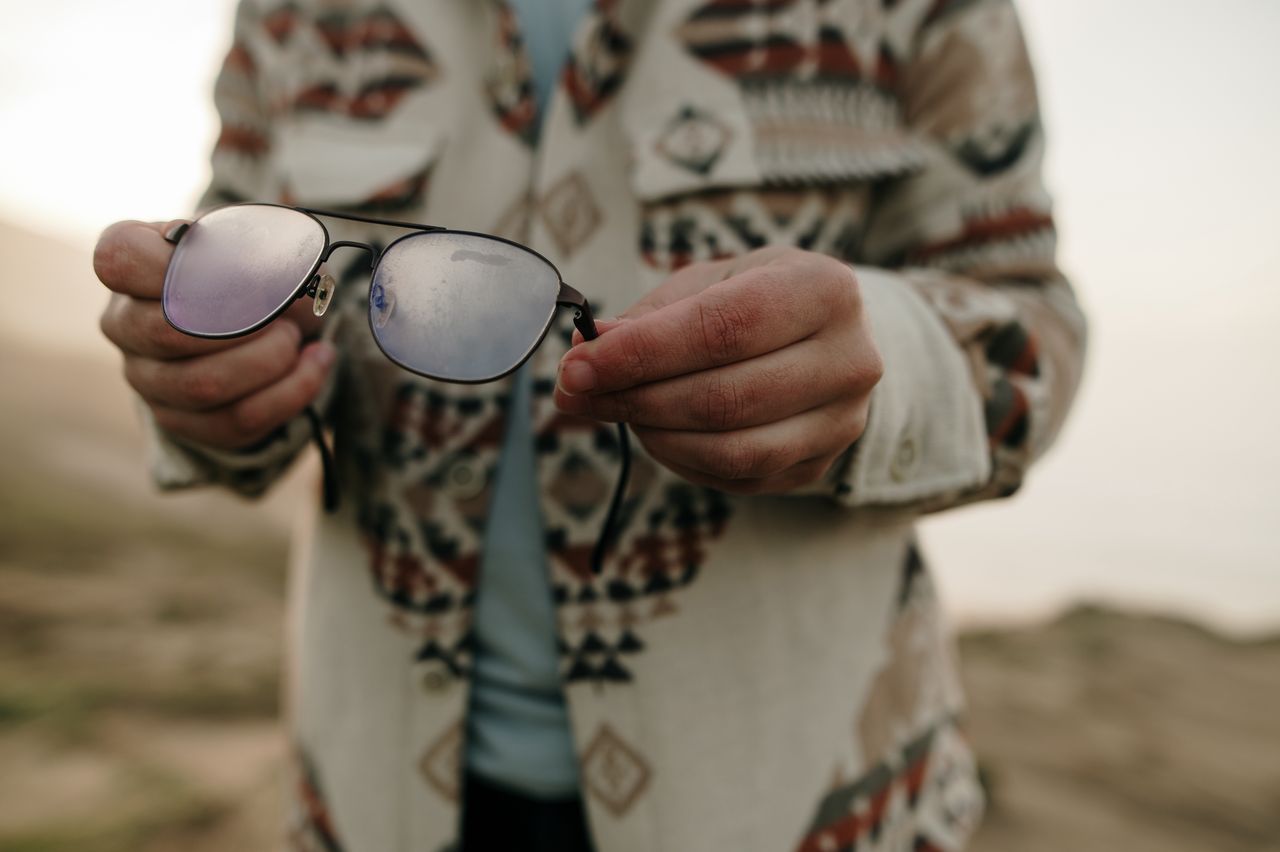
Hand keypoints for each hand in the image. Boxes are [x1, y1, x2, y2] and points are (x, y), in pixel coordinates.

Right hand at [94, 219, 334, 450]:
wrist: (260, 317)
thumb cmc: (248, 268)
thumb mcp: (256, 242)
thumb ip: (261, 247)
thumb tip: (279, 279)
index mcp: (129, 267)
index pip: (119, 260)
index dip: (174, 265)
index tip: (228, 264)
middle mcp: (125, 325)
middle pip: (167, 333)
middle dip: (244, 322)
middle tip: (281, 310)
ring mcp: (147, 379)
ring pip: (204, 385)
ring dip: (269, 360)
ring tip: (297, 338)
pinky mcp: (181, 419)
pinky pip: (238, 419)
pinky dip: (291, 391)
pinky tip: (315, 362)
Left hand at [554, 247, 882, 494]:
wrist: (824, 339)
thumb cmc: (757, 301)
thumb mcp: (711, 283)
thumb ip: (652, 316)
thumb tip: (587, 354)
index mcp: (824, 290)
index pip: (724, 328)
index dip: (645, 351)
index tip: (580, 363)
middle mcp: (849, 358)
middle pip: (726, 396)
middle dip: (636, 397)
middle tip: (576, 392)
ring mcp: (842, 421)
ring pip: (733, 449)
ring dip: (654, 434)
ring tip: (614, 409)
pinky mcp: (819, 465)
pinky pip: (736, 478)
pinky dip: (679, 459)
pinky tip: (653, 431)